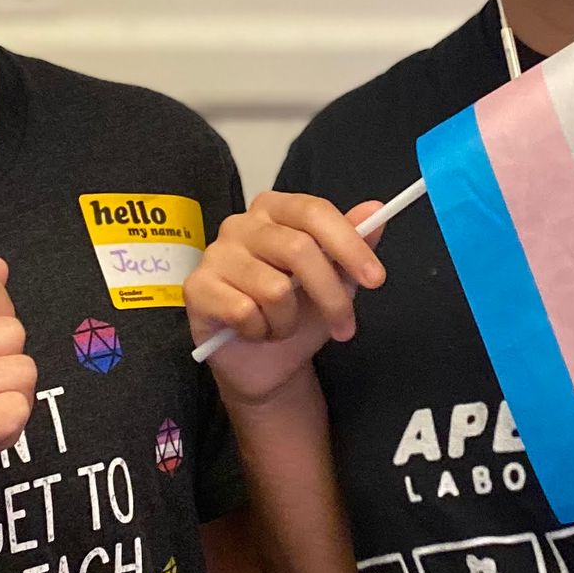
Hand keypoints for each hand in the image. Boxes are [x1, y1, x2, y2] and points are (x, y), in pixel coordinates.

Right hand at [185, 192, 385, 404]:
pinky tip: (254, 331)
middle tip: (345, 327)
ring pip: (274, 288)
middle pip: (298, 249)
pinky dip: (261, 331)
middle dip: (331, 296)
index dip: (349, 245)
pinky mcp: (197, 288)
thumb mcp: (336, 280)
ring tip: (282, 326)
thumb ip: (354, 243)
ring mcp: (215, 254)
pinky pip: (244, 311)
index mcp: (274, 209)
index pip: (314, 211)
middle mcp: (241, 224)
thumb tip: (376, 210)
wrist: (264, 362)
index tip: (376, 279)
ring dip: (289, 320)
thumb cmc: (298, 313)